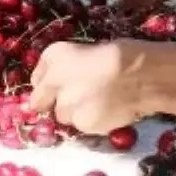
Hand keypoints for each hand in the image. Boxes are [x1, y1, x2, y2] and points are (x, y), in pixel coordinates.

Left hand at [26, 39, 158, 133]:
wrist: (139, 75)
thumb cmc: (119, 55)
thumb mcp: (84, 49)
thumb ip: (59, 66)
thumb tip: (44, 84)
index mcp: (54, 55)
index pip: (36, 81)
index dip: (47, 89)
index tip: (58, 91)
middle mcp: (53, 81)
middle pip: (45, 103)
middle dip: (60, 102)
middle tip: (84, 96)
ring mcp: (66, 105)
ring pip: (65, 117)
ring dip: (76, 113)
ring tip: (100, 102)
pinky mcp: (82, 124)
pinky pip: (83, 126)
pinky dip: (92, 122)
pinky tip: (108, 110)